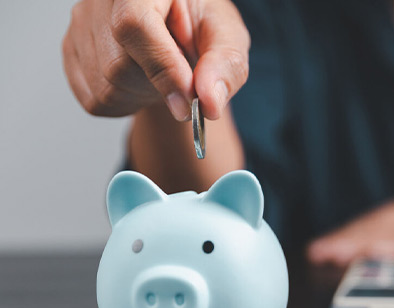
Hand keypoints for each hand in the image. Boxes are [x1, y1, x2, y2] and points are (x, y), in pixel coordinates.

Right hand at [62, 0, 248, 120]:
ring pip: (105, 87)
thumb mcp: (227, 38)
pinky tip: (141, 79)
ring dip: (143, 95)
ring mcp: (80, 23)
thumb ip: (225, 66)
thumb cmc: (200, 27)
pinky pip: (95, 99)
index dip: (162, 68)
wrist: (178, 34)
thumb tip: (210, 103)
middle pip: (117, 64)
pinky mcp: (71, 49)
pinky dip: (126, 102)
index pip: (135, 25)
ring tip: (161, 73)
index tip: (188, 102)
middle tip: (181, 76)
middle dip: (157, 85)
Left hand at [307, 186, 393, 265]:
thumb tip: (388, 250)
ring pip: (393, 231)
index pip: (375, 221)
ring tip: (337, 254)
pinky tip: (381, 254)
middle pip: (376, 224)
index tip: (322, 246)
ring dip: (362, 241)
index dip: (347, 234)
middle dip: (344, 238)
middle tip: (317, 252)